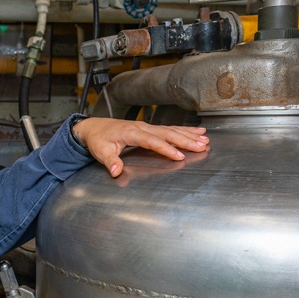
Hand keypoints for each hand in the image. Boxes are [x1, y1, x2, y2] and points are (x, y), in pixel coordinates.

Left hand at [72, 118, 208, 177]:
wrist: (94, 127)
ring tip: (205, 139)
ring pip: (171, 130)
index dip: (166, 149)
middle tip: (201, 146)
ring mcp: (147, 126)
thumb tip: (116, 171)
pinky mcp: (149, 128)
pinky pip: (169, 129)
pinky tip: (197, 132)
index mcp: (132, 132)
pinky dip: (184, 130)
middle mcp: (142, 127)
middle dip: (185, 140)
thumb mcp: (100, 151)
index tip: (179, 156)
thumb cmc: (98, 139)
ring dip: (188, 135)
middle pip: (167, 133)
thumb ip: (109, 161)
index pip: (153, 141)